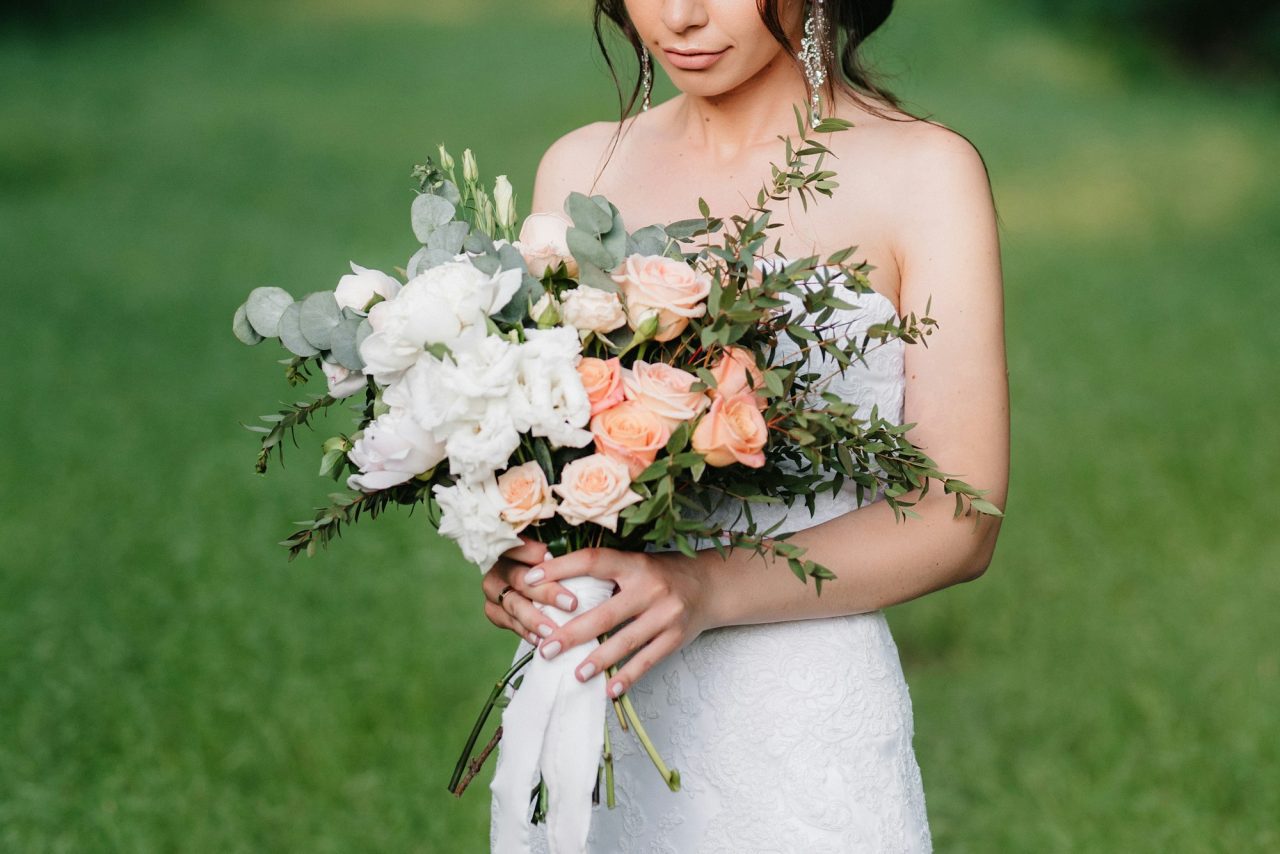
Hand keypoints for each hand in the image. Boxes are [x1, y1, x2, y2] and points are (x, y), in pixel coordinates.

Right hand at [481, 535, 586, 644]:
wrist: (534, 588)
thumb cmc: (553, 567)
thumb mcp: (555, 557)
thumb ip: (556, 556)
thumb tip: (565, 557)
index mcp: (512, 546)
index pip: (520, 547)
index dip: (536, 554)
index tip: (555, 561)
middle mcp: (498, 566)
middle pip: (519, 579)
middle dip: (546, 592)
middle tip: (571, 604)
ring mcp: (493, 590)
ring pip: (512, 604)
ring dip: (534, 618)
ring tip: (553, 631)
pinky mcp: (493, 610)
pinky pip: (509, 622)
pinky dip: (525, 632)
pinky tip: (541, 640)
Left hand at [525, 546, 710, 698]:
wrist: (711, 586)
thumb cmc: (662, 574)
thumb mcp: (636, 563)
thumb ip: (605, 573)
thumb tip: (555, 584)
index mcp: (634, 564)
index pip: (592, 561)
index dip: (560, 569)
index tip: (530, 580)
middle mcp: (651, 588)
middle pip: (605, 613)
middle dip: (572, 633)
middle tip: (546, 648)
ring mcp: (666, 614)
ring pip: (626, 641)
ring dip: (598, 660)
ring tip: (575, 674)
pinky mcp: (676, 638)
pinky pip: (648, 660)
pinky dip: (628, 676)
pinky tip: (610, 690)